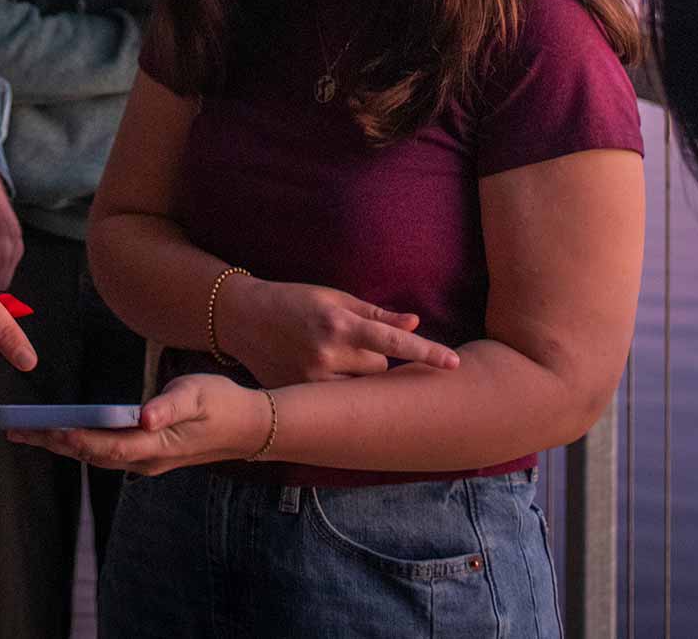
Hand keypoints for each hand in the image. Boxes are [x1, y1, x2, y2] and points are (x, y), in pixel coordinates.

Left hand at [8, 372, 271, 476]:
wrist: (247, 427)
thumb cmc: (222, 403)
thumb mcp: (199, 395)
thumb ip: (170, 406)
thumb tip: (146, 416)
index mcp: (156, 443)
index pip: (109, 446)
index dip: (80, 440)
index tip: (52, 431)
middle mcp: (145, 458)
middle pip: (90, 454)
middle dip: (52, 442)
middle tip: (15, 430)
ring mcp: (144, 458)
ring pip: (93, 455)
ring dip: (59, 445)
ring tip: (25, 432)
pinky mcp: (145, 452)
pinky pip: (102, 451)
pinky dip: (76, 443)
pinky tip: (60, 434)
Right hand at [220, 276, 459, 387]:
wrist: (242, 318)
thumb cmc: (293, 301)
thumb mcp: (333, 298)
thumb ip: (375, 314)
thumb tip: (415, 323)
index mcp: (339, 324)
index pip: (393, 342)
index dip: (427, 352)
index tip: (455, 364)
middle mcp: (327, 355)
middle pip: (379, 368)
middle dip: (371, 357)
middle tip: (345, 342)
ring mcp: (312, 379)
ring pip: (360, 388)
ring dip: (354, 375)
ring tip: (327, 355)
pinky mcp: (300, 395)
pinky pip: (337, 399)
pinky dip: (335, 388)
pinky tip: (312, 368)